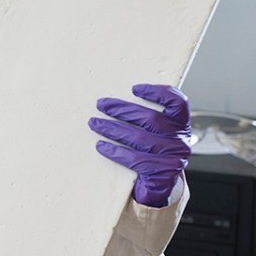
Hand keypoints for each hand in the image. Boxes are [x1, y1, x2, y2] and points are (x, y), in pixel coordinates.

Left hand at [88, 84, 190, 207]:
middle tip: (101, 105)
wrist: (160, 185)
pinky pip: (134, 159)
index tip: (134, 88)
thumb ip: (146, 118)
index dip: (157, 92)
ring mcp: (173, 158)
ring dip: (112, 128)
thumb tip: (116, 101)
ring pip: (138, 138)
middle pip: (150, 118)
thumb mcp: (157, 133)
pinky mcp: (162, 173)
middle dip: (121, 109)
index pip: (178, 103)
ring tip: (94, 123)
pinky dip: (114, 151)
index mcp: (180, 125)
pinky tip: (101, 145)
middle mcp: (181, 140)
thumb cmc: (153, 152)